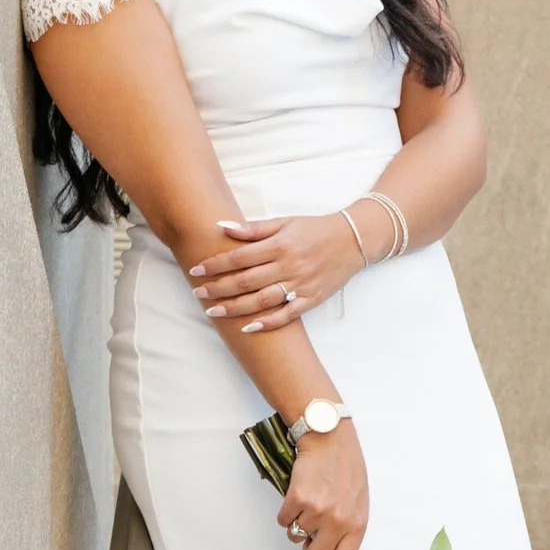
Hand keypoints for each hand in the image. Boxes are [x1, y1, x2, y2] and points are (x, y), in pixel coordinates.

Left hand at [191, 213, 365, 335]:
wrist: (353, 240)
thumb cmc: (315, 229)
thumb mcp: (284, 222)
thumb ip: (253, 228)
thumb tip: (222, 227)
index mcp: (280, 244)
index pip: (239, 257)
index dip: (215, 264)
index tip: (196, 270)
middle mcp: (288, 266)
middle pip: (246, 281)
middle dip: (218, 288)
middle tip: (198, 294)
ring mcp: (300, 285)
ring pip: (262, 300)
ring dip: (235, 308)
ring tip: (213, 312)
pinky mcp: (312, 299)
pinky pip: (287, 315)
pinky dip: (268, 323)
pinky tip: (248, 327)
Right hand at [279, 418, 368, 549]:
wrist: (329, 439)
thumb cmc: (345, 468)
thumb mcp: (358, 502)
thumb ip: (348, 529)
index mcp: (357, 525)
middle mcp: (338, 522)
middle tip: (311, 535)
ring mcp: (317, 511)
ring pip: (294, 536)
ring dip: (297, 523)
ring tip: (308, 503)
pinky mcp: (297, 500)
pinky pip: (283, 520)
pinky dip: (287, 510)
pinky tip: (298, 494)